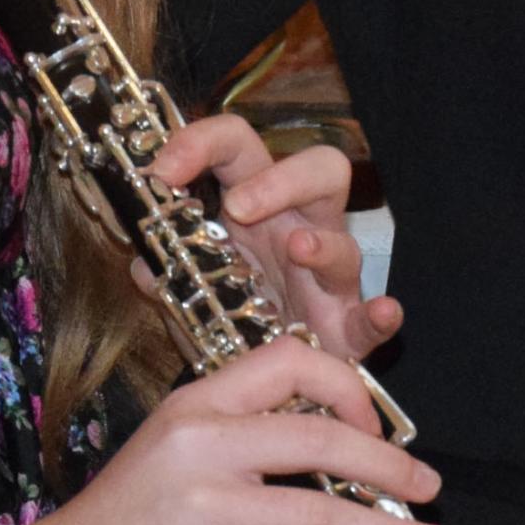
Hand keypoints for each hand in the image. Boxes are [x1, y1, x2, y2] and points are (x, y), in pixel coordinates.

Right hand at [0, 338, 449, 524]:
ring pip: (320, 513)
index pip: (292, 362)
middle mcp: (203, 443)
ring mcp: (202, 506)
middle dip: (391, 467)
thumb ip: (250, 455)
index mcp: (199, 403)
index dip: (349, 388)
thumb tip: (343, 478)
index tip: (376, 429)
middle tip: (428, 490)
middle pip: (324, 437)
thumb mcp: (178, 461)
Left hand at [149, 113, 382, 359]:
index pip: (238, 147)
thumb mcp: (185, 291)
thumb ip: (164, 274)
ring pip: (345, 243)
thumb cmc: (229, 319)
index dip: (202, 143)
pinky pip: (372, 319)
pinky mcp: (348, 331)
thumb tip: (143, 266)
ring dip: (323, 244)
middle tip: (239, 207)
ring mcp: (329, 281)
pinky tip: (381, 312)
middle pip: (319, 169)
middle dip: (281, 180)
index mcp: (253, 208)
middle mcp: (299, 231)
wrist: (260, 381)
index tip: (161, 170)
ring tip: (297, 249)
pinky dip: (382, 315)